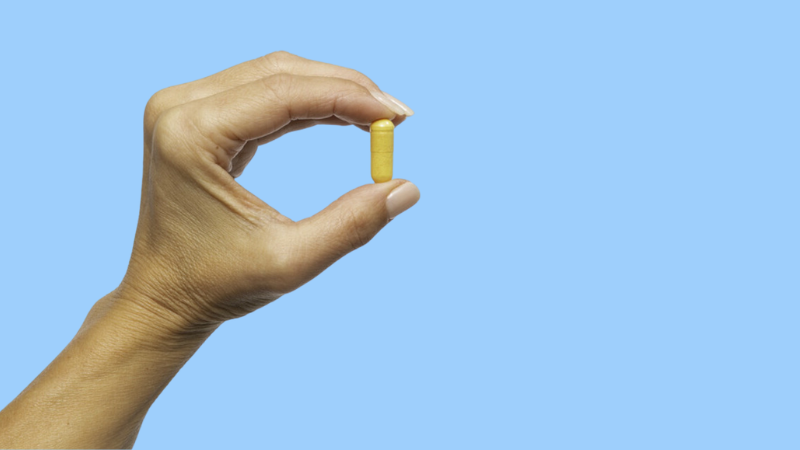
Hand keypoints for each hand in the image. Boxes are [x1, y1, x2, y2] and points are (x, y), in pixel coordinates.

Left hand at [120, 51, 419, 329]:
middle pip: (281, 73)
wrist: (162, 298)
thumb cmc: (217, 286)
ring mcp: (183, 108)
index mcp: (190, 135)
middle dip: (346, 89)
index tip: (398, 118)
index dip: (350, 98)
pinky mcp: (194, 117)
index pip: (285, 92)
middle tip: (396, 117)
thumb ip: (352, 224)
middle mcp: (179, 108)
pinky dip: (306, 104)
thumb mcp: (291, 261)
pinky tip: (343, 118)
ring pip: (275, 76)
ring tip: (377, 118)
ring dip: (330, 92)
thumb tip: (406, 188)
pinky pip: (261, 94)